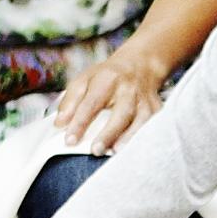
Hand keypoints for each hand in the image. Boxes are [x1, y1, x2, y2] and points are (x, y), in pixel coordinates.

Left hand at [50, 51, 168, 153]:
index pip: (92, 102)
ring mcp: (145, 100)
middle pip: (121, 112)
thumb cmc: (107, 77)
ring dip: (129, 137)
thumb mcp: (85, 80)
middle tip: (95, 150)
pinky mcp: (157, 109)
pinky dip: (144, 138)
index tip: (69, 140)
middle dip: (109, 132)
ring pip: (141, 120)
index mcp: (108, 79)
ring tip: (115, 152)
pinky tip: (133, 150)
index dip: (80, 122)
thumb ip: (70, 101)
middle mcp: (129, 89)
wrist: (140, 65)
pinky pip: (153, 126)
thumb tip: (59, 124)